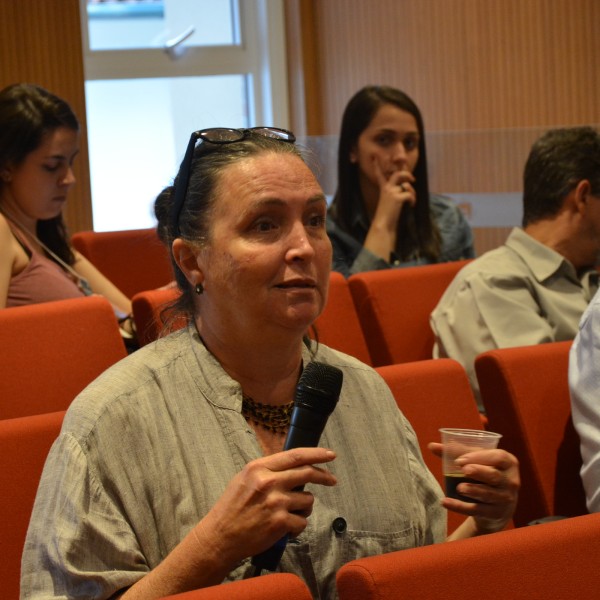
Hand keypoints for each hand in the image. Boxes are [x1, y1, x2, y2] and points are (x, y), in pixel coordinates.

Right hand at [191, 447, 336, 567]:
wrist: (220, 537)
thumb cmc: (232, 508)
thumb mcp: (245, 478)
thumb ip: (268, 470)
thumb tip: (294, 465)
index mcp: (259, 468)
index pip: (295, 456)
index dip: (316, 454)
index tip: (330, 455)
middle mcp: (269, 482)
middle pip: (307, 473)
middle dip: (324, 476)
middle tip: (331, 480)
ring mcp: (276, 502)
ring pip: (308, 500)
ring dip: (304, 507)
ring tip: (288, 513)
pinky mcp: (280, 522)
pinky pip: (302, 521)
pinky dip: (297, 526)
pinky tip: (284, 529)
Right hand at [371, 157, 415, 232]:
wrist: (383, 224)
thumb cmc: (387, 215)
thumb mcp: (389, 202)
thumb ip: (396, 193)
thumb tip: (406, 187)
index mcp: (383, 189)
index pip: (380, 175)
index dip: (377, 166)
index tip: (374, 158)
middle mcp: (386, 189)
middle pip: (397, 174)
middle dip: (407, 174)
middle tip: (413, 179)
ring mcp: (391, 192)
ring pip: (406, 185)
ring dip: (412, 191)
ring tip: (412, 200)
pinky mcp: (397, 198)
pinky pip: (410, 194)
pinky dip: (413, 200)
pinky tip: (411, 206)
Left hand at [429, 442, 519, 533]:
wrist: (497, 506)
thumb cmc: (486, 475)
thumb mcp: (477, 461)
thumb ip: (456, 453)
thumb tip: (432, 446)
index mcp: (508, 463)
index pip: (498, 457)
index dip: (480, 457)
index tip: (460, 460)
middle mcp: (511, 481)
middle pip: (495, 476)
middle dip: (479, 472)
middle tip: (464, 470)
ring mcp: (505, 499)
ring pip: (488, 494)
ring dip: (473, 490)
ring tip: (459, 488)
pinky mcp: (495, 513)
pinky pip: (477, 510)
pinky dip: (460, 506)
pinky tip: (446, 502)